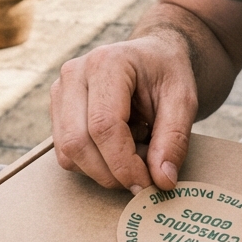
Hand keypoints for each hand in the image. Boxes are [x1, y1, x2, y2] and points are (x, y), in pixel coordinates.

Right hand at [50, 32, 197, 192]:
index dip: (123, 163)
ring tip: (136, 153)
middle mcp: (75, 73)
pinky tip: (118, 149)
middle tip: (144, 178)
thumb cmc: (167, 73)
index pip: (104, 125)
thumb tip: (162, 181)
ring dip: (103, 170)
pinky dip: (93, 164)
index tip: (147, 184)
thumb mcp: (184, 100)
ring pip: (68, 153)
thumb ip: (174, 139)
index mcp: (107, 62)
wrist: (152, 56)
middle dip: (111, 173)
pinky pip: (66, 153)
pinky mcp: (57, 109)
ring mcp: (61, 90)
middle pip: (78, 142)